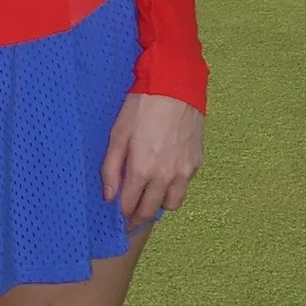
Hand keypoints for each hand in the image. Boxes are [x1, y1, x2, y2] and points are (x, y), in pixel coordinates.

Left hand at [101, 93, 206, 230]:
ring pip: (172, 204)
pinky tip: (165, 176)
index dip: (121, 214)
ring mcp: (183, 171)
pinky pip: (184, 186)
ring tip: (150, 196)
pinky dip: (174, 187)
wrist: (175, 87)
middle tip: (130, 219)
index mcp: (142, 170)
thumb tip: (109, 196)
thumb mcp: (118, 134)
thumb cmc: (142, 106)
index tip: (117, 216)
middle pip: (150, 211)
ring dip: (159, 205)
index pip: (129, 206)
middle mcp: (165, 176)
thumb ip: (110, 169)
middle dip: (138, 218)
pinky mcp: (196, 163)